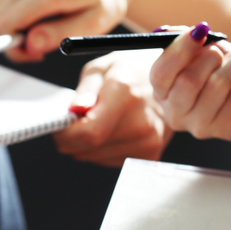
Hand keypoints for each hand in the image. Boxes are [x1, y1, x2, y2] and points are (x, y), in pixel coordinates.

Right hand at [0, 0, 129, 61]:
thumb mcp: (92, 24)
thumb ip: (59, 35)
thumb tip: (30, 45)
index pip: (4, 26)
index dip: (13, 49)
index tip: (33, 54)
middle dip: (11, 43)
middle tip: (38, 46)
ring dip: (10, 32)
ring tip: (37, 30)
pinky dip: (9, 18)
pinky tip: (31, 16)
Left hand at [54, 49, 171, 165]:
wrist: (171, 78)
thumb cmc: (131, 70)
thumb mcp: (102, 68)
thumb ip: (85, 91)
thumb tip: (73, 111)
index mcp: (125, 95)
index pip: (88, 132)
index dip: (65, 133)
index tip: (58, 125)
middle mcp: (141, 122)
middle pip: (88, 148)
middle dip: (71, 138)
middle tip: (74, 121)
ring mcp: (149, 140)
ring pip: (95, 157)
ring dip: (87, 145)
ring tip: (98, 122)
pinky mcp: (151, 153)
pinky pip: (110, 161)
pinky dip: (102, 150)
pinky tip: (112, 131)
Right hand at [150, 23, 230, 177]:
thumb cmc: (229, 75)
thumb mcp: (208, 53)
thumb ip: (187, 41)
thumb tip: (170, 31)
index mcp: (164, 94)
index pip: (160, 74)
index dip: (179, 50)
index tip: (200, 31)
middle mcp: (176, 115)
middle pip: (187, 81)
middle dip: (211, 57)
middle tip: (223, 54)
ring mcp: (201, 126)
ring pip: (217, 84)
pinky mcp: (228, 130)